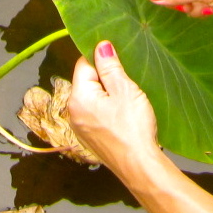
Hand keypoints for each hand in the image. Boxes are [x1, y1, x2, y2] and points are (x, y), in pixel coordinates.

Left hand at [68, 42, 161, 172]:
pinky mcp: (91, 137)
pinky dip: (108, 108)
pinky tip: (125, 113)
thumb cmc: (133, 127)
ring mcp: (81, 127)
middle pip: (87, 81)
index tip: (119, 58)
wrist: (139, 166)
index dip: (101, 58)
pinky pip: (96, 113)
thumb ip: (110, 67)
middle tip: (128, 80)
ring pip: (92, 98)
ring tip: (129, 97)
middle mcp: (74, 112)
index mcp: (78, 98)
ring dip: (108, 93)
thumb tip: (100, 46)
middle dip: (106, 77)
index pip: (83, 64)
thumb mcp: (124, 90)